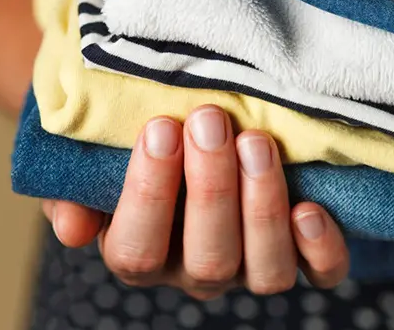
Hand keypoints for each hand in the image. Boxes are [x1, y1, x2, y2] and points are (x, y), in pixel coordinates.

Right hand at [41, 105, 348, 297]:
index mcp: (141, 253)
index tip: (160, 127)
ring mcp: (252, 267)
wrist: (196, 129)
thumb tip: (73, 229)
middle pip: (207, 257)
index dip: (148, 192)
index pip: (137, 250)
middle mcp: (197, 270)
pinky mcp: (301, 256)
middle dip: (210, 186)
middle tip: (212, 119)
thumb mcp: (90, 158)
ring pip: (264, 271)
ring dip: (262, 207)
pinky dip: (321, 249)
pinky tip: (312, 209)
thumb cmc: (145, 139)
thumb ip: (72, 189)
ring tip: (257, 143)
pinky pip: (322, 273)